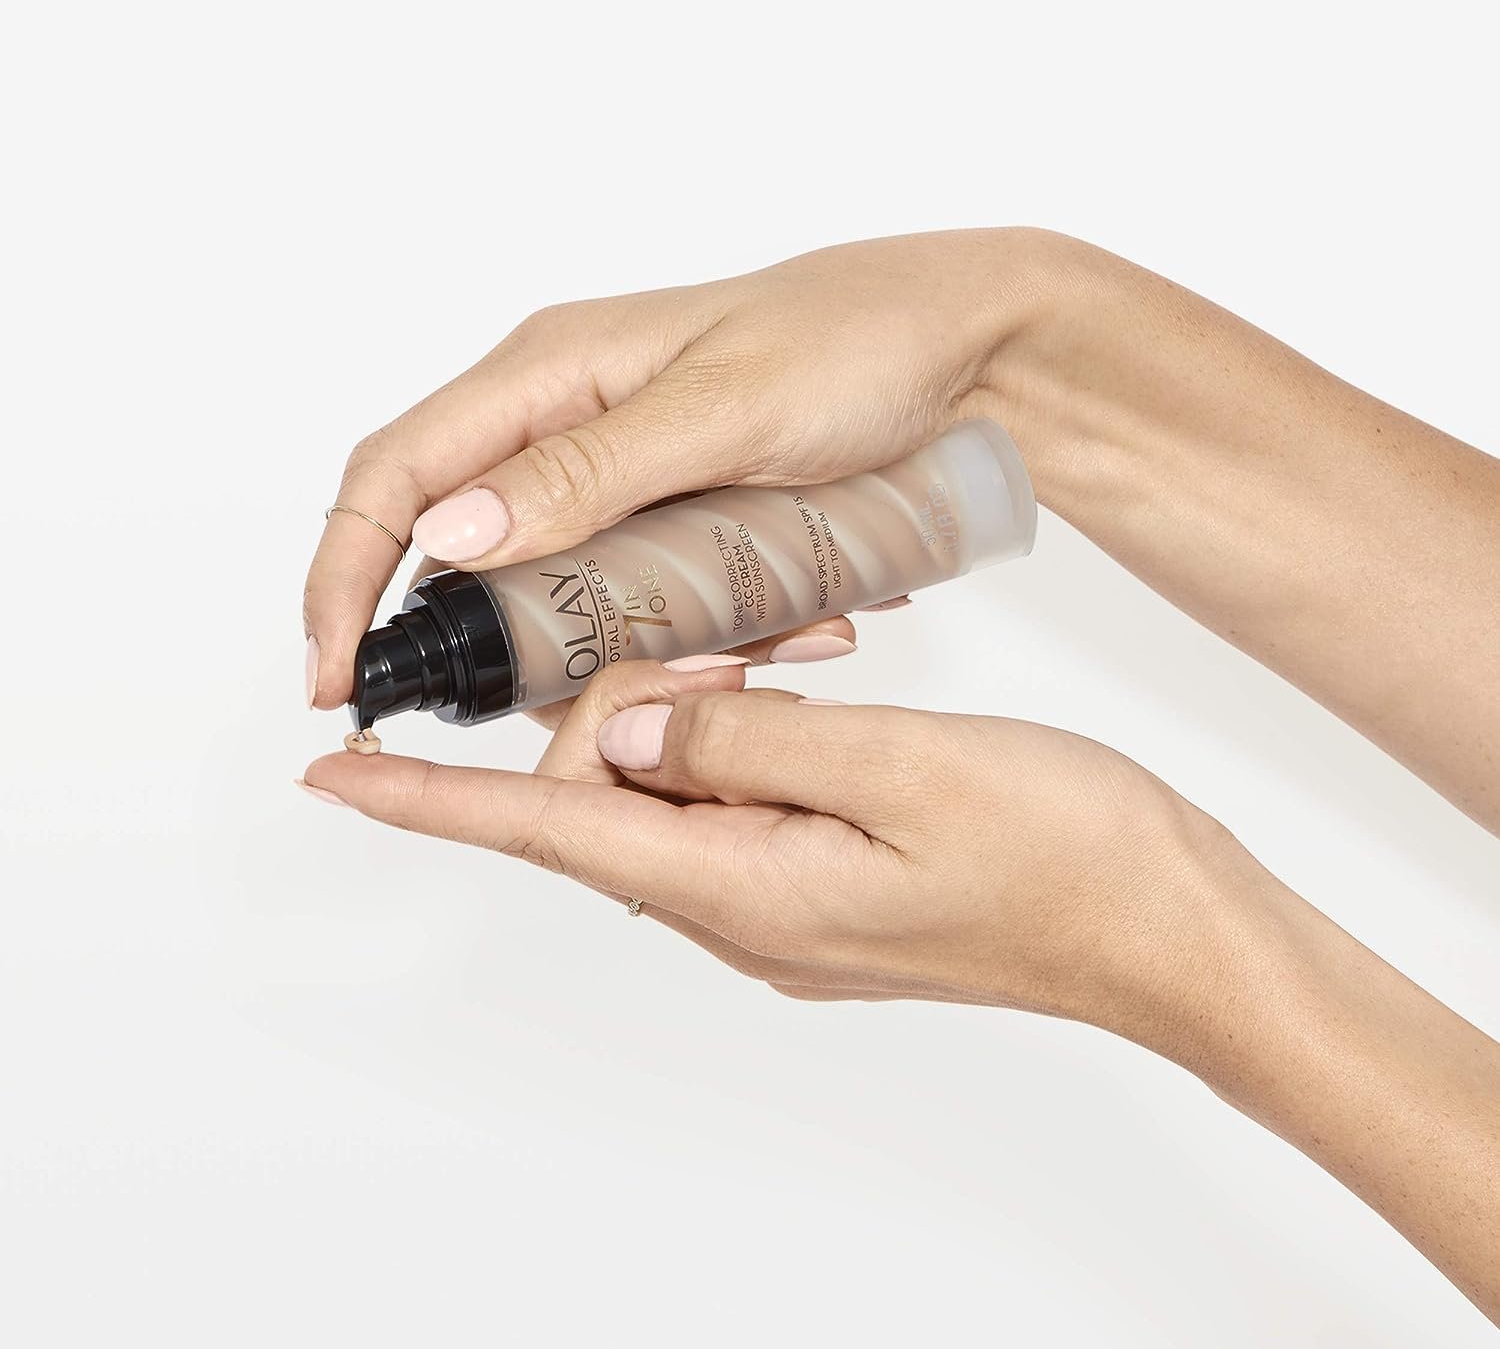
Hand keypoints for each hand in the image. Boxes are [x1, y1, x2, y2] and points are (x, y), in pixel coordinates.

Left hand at [300, 657, 1244, 1032]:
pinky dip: (744, 741)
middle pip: (612, 796)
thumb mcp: (901, 766)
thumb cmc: (1067, 855)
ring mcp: (785, 906)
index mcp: (747, 884)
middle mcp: (745, 910)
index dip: (433, 800)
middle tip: (714, 638)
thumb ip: (745, 741)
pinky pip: (739, 804)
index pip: (547, 831)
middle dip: (624, 703)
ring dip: (698, 715)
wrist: (1173, 932)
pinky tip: (803, 695)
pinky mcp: (824, 885)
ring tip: (779, 658)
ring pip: (678, 793)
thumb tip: (631, 730)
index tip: (337, 773)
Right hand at [303, 228, 1058, 706]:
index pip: (396, 475)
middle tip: (595, 699)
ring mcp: (625, 479)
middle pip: (472, 558)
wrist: (968, 352)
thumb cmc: (853, 343)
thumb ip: (586, 471)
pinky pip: (648, 597)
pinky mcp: (679, 519)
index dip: (346, 577)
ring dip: (634, 648)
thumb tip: (444, 535)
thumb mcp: (721, 405)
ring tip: (752, 651)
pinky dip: (700, 634)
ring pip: (568, 596)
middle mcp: (568, 427)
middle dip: (517, 644)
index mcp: (549, 372)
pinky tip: (789, 633)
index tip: (339, 680)